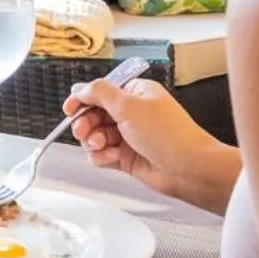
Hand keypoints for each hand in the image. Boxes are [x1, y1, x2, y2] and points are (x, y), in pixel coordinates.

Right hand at [63, 74, 238, 213]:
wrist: (188, 169)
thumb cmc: (168, 134)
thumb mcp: (130, 105)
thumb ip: (100, 93)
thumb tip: (80, 88)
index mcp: (135, 93)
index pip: (100, 91)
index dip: (83, 100)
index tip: (70, 108)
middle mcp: (131, 113)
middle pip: (93, 114)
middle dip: (86, 123)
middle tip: (82, 131)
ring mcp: (128, 136)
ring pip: (94, 136)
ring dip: (93, 141)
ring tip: (101, 146)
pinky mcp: (126, 157)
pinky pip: (101, 154)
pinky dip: (102, 156)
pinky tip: (114, 157)